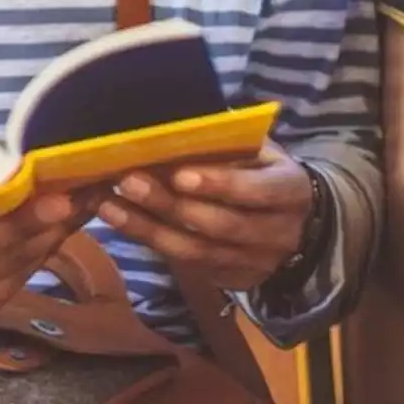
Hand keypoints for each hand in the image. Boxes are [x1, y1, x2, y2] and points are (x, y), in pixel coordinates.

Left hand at [97, 144, 315, 290]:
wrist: (294, 225)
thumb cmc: (264, 173)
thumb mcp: (260, 152)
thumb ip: (230, 142)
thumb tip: (181, 124)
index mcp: (290, 191)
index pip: (260, 191)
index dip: (221, 184)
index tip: (180, 174)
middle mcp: (277, 232)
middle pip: (221, 224)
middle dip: (171, 204)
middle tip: (129, 181)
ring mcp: (254, 262)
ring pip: (197, 250)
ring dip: (148, 227)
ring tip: (109, 204)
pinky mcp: (230, 279)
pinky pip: (185, 264)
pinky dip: (149, 240)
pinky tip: (118, 220)